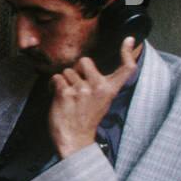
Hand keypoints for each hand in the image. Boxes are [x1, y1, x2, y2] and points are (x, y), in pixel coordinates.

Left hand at [48, 37, 138, 158]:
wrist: (74, 140)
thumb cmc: (85, 119)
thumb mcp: (102, 101)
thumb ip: (101, 84)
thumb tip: (92, 67)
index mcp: (110, 89)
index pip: (126, 68)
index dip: (128, 52)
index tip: (129, 40)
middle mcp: (98, 87)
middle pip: (84, 61)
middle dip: (76, 70)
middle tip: (76, 87)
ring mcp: (82, 90)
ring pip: (67, 71)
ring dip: (63, 81)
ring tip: (67, 96)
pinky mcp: (65, 93)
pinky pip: (55, 78)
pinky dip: (52, 86)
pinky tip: (56, 96)